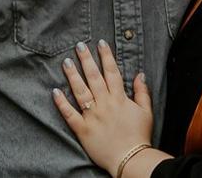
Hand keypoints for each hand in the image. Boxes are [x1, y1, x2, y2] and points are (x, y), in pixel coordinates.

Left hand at [53, 39, 154, 174]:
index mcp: (119, 98)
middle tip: (79, 45)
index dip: (106, 56)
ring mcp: (92, 116)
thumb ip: (142, 92)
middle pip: (93, 77)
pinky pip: (70, 115)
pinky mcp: (83, 130)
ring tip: (65, 62)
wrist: (130, 160)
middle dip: (86, 59)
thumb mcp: (146, 111)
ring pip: (80, 92)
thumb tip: (139, 74)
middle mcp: (104, 104)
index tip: (100, 43)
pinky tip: (55, 91)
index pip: (111, 72)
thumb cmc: (139, 136)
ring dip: (72, 76)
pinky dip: (62, 103)